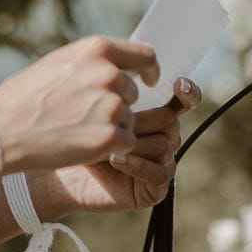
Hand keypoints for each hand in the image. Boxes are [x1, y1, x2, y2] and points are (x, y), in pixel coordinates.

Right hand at [0, 35, 158, 173]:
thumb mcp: (60, 63)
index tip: (150, 80)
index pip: (145, 55)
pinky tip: (81, 145)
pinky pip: (126, 142)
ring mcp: (111, 106)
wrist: (1, 129)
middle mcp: (109, 74)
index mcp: (97, 49)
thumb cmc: (24, 97)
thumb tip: (121, 66)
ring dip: (110, 127)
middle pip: (132, 92)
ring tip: (74, 129)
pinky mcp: (110, 137)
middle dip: (116, 104)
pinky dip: (109, 147)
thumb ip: (93, 62)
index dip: (150, 69)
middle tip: (84, 116)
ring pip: (129, 119)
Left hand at [54, 78, 202, 212]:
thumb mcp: (98, 104)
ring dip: (134, 144)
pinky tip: (115, 159)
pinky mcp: (156, 189)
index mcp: (157, 116)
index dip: (187, 92)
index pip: (184, 101)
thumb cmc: (79, 133)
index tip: (177, 83)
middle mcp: (164, 139)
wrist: (63, 169)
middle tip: (115, 124)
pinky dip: (136, 165)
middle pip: (170, 120)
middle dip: (141, 120)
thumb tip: (131, 63)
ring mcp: (162, 164)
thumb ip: (119, 86)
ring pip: (165, 145)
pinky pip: (160, 173)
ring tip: (108, 145)